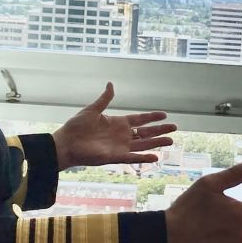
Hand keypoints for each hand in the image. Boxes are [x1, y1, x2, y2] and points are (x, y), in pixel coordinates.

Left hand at [52, 82, 175, 170]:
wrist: (66, 143)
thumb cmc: (76, 127)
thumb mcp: (92, 109)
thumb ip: (105, 99)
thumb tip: (111, 84)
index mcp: (117, 123)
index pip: (139, 119)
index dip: (151, 117)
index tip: (164, 114)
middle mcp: (122, 135)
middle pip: (146, 132)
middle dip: (160, 130)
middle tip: (175, 127)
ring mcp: (120, 146)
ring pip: (143, 145)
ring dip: (157, 143)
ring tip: (171, 141)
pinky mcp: (115, 156)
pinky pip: (133, 158)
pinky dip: (144, 158)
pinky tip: (156, 156)